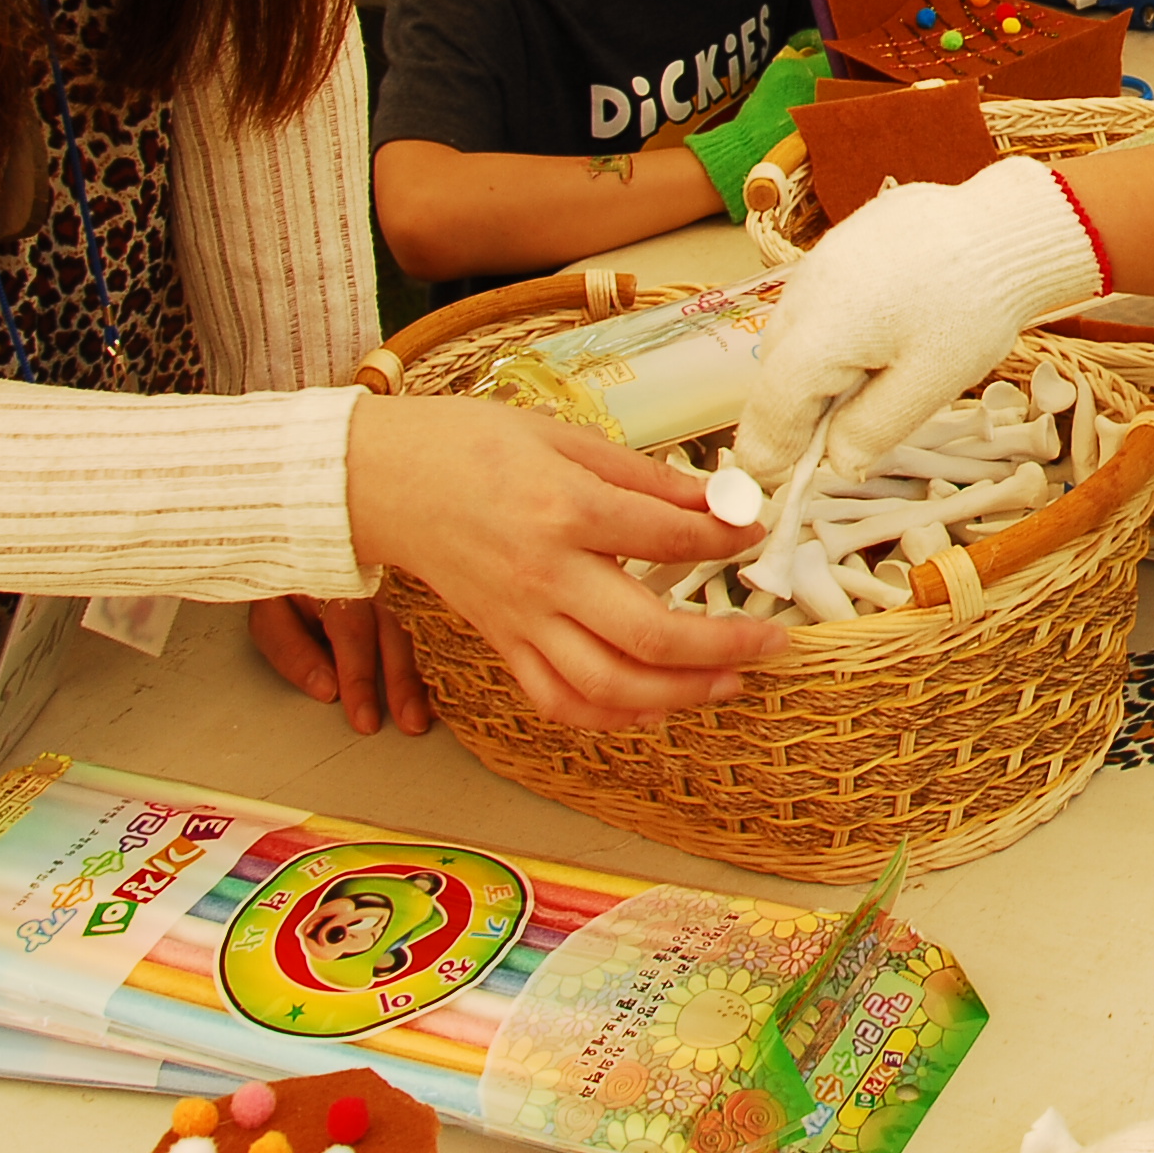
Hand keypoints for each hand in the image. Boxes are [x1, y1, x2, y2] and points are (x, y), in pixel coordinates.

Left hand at [248, 593, 431, 737]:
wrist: (308, 544)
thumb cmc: (289, 583)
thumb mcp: (271, 615)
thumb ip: (293, 651)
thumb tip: (327, 689)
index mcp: (336, 583)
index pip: (352, 635)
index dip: (360, 680)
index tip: (365, 720)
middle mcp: (374, 584)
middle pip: (395, 634)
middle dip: (403, 682)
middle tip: (410, 723)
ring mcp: (397, 587)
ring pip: (416, 631)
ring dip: (423, 676)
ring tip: (428, 713)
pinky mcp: (411, 595)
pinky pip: (427, 628)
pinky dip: (433, 658)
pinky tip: (441, 686)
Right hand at [345, 392, 779, 731]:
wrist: (384, 481)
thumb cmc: (471, 446)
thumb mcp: (566, 438)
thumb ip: (645, 477)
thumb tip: (718, 498)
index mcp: (565, 509)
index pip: (669, 536)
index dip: (726, 537)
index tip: (757, 533)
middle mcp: (546, 575)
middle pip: (647, 634)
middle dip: (722, 645)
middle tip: (770, 642)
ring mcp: (520, 618)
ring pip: (606, 685)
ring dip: (677, 695)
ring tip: (727, 684)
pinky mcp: (501, 643)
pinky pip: (557, 700)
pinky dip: (610, 714)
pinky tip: (651, 705)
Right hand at [735, 157, 1106, 477]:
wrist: (1006, 226)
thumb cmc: (974, 307)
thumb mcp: (929, 384)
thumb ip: (872, 429)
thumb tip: (836, 464)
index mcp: (820, 332)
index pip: (772, 406)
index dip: (772, 449)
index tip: (783, 479)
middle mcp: (805, 291)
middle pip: (777, 369)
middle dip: (793, 412)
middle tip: (825, 444)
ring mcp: (820, 260)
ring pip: (795, 332)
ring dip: (813, 369)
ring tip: (863, 388)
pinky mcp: (841, 243)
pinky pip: (818, 300)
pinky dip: (831, 331)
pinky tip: (877, 339)